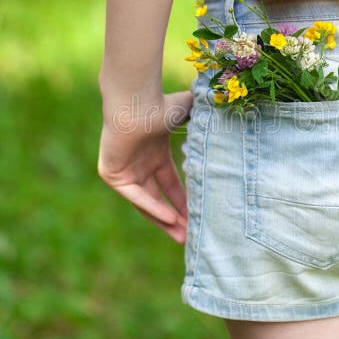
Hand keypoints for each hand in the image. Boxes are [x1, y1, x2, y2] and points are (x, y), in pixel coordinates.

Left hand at [97, 89, 193, 243]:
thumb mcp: (189, 112)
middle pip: (157, 198)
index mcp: (153, 152)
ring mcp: (123, 170)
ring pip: (146, 203)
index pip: (168, 183)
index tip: (198, 216)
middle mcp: (138, 164)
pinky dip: (152, 208)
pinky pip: (135, 197)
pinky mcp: (111, 175)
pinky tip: (170, 219)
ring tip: (183, 236)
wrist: (137, 103)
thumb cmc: (161, 104)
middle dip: (174, 218)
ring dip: (164, 220)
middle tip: (190, 236)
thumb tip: (228, 110)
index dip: (182, 200)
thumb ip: (205, 117)